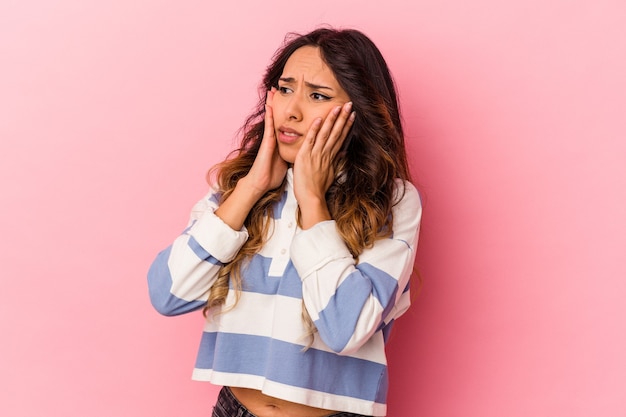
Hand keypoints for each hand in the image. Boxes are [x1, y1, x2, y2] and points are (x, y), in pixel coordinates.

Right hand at [214, 89, 286, 229]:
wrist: (261, 184)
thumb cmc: (272, 176)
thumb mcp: (285, 162)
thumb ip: (291, 155)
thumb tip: (302, 154)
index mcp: (281, 142)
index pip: (286, 124)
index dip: (289, 112)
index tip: (294, 100)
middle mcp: (275, 138)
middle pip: (278, 116)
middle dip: (278, 103)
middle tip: (280, 87)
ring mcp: (270, 138)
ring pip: (273, 117)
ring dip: (272, 103)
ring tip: (273, 90)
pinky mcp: (266, 141)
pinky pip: (269, 125)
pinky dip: (270, 114)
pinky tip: (270, 104)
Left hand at [293, 101, 355, 228]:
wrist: (311, 198)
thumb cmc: (318, 189)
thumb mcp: (330, 174)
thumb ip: (336, 162)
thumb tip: (342, 154)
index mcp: (331, 157)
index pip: (340, 137)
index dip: (346, 125)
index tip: (352, 115)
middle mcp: (325, 154)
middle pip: (336, 132)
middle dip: (343, 118)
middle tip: (349, 105)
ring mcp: (316, 154)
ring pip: (325, 134)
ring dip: (332, 120)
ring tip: (337, 108)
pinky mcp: (305, 156)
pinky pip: (310, 140)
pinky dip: (314, 130)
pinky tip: (319, 119)